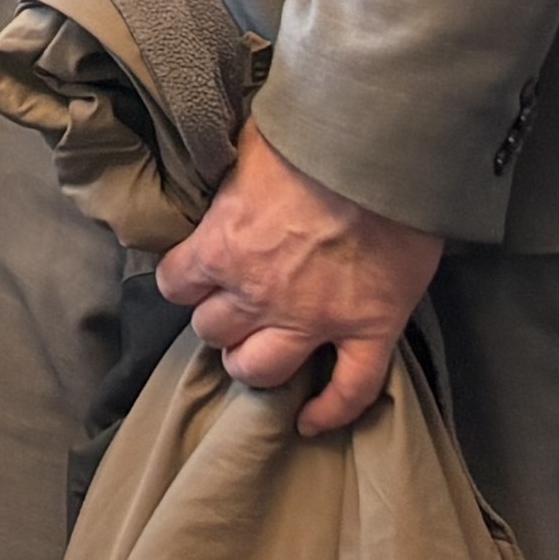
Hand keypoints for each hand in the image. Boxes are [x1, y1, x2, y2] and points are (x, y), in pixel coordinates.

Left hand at [155, 121, 444, 433]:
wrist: (384, 149)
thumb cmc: (312, 138)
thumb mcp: (246, 148)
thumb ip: (226, 179)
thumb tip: (214, 171)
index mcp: (222, 246)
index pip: (175, 284)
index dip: (184, 281)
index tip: (196, 275)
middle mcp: (259, 292)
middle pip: (214, 331)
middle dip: (219, 321)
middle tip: (234, 310)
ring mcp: (316, 318)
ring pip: (263, 369)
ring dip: (254, 365)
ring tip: (260, 358)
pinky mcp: (370, 329)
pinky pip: (350, 389)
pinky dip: (332, 410)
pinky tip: (313, 421)